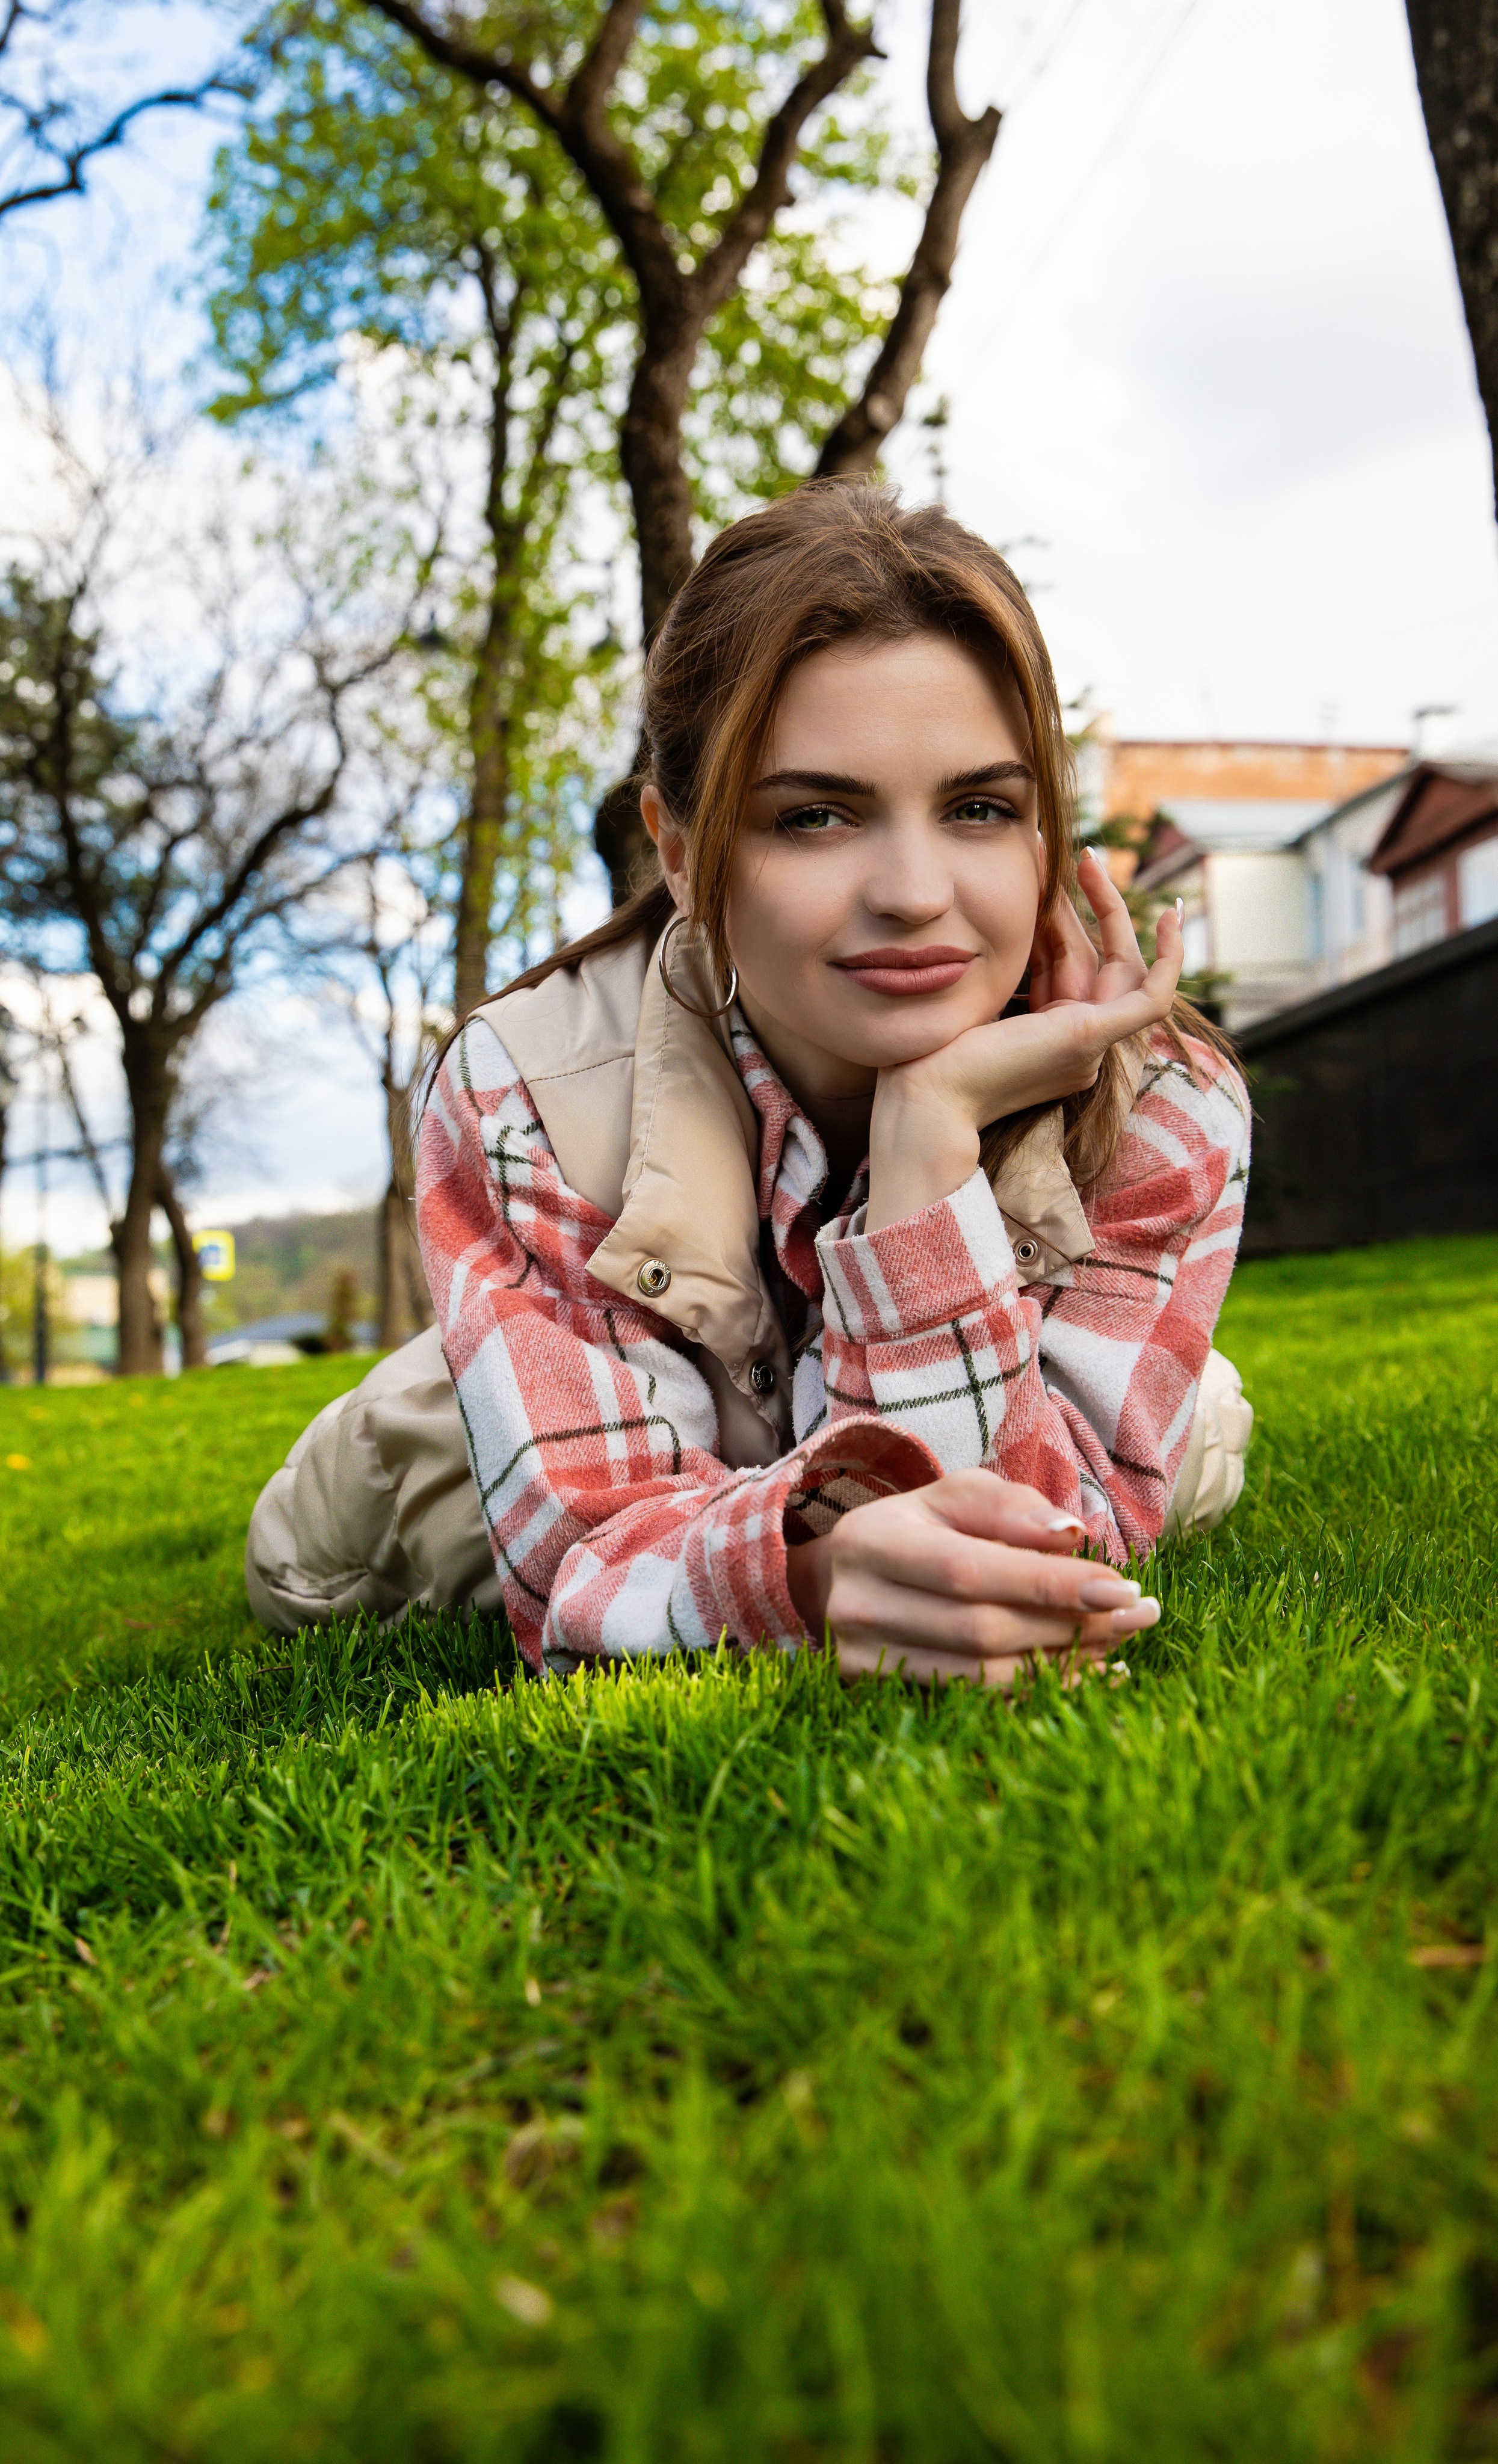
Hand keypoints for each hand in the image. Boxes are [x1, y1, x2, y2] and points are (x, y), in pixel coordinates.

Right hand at [785, 1468, 1160, 1687]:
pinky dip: (1037, 1688)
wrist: (845, 1580)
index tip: (1121, 1587)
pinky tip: (1086, 1672)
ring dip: (1062, 1662)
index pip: (971, 1569)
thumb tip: (1072, 1534)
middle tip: (1139, 1614)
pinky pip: (974, 1698)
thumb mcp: (957, 1497)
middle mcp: (859, 1603)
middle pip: (980, 1627)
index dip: (1048, 1583)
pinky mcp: (876, 1694)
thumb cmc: (920, 1529)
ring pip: (980, 1673)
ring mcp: (862, 1657)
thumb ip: (1012, 1507)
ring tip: (1121, 1643)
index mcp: (874, 1540)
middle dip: (1069, 1624)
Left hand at [865, 851, 1182, 1232]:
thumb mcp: (977, 996)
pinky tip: (1172, 915)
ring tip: (1084, 860)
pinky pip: (1153, 996)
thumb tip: (1000, 918)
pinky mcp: (1091, 1034)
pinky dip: (1169, 957)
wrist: (926, 1095)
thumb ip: (1001, 968)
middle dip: (1087, 905)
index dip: (1065, 921)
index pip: (1072, 970)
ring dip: (1105, 908)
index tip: (1048, 879)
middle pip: (1097, 962)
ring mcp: (1090, 1046)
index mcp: (1051, 1045)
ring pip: (1118, 965)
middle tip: (1075, 853)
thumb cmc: (932, 1054)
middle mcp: (1079, 1049)